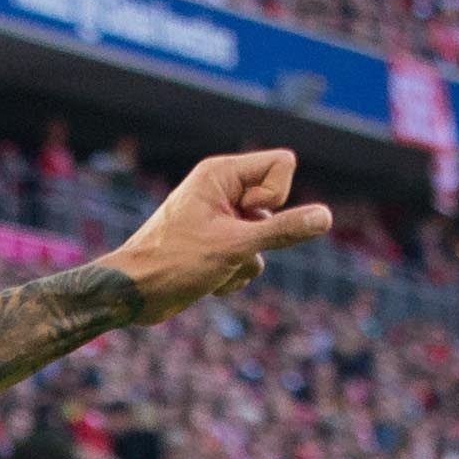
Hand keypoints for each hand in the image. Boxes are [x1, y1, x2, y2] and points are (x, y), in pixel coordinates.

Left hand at [100, 148, 338, 324]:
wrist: (133, 294)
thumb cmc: (174, 262)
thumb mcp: (235, 246)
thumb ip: (284, 230)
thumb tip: (326, 218)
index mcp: (221, 174)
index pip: (283, 163)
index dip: (276, 195)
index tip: (247, 215)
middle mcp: (221, 191)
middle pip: (279, 203)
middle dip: (261, 234)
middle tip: (226, 243)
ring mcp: (220, 219)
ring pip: (266, 236)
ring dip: (246, 261)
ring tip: (211, 266)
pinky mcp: (217, 246)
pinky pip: (250, 257)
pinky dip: (235, 274)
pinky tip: (208, 281)